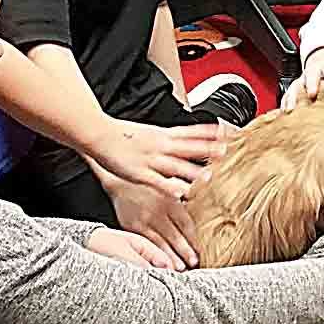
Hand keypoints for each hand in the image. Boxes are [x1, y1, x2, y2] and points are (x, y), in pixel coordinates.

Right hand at [92, 119, 230, 198]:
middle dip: (207, 150)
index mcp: (162, 134)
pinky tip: (181, 192)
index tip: (224, 132)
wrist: (99, 134)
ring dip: (192, 171)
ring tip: (208, 177)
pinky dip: (170, 186)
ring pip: (176, 165)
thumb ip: (164, 137)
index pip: (190, 131)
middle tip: (224, 152)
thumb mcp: (147, 131)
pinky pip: (158, 181)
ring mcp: (151, 159)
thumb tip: (177, 139)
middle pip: (188, 147)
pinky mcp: (140, 173)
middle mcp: (160, 145)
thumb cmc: (121, 134)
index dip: (208, 132)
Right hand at [98, 170, 201, 270]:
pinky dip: (154, 254)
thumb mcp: (171, 181)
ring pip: (160, 243)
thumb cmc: (151, 183)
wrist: (122, 181)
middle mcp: (157, 211)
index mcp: (170, 200)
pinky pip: (146, 243)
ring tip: (180, 268)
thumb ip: (189, 188)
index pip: (186, 223)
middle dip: (185, 251)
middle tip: (194, 262)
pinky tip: (160, 263)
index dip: (195, 238)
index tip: (203, 249)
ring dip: (171, 257)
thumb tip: (210, 180)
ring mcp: (144, 221)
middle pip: (175, 235)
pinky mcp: (133, 227)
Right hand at [282, 48, 323, 106]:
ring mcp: (302, 79)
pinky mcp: (295, 87)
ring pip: (295, 86)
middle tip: (312, 95)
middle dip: (311, 85)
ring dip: (293, 97)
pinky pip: (287, 94)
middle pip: (310, 76)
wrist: (323, 58)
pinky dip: (285, 102)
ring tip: (291, 109)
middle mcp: (312, 71)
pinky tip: (284, 112)